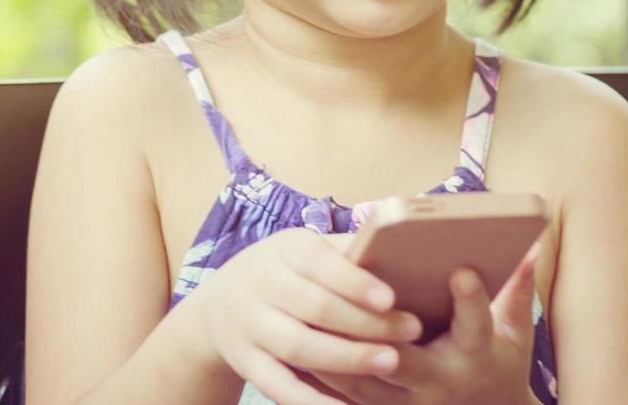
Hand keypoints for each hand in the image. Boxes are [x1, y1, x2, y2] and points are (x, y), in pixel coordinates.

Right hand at [180, 228, 426, 404]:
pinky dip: (311, 401)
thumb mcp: (303, 250)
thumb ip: (346, 250)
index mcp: (282, 250)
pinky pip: (278, 386)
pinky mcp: (246, 364)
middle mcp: (261, 285)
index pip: (318, 262)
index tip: (391, 298)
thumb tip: (399, 240)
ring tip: (390, 361)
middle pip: (315, 307)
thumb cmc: (282, 273)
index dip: (354, 281)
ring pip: (299, 346)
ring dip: (347, 357)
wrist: (217, 309)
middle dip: (365, 322)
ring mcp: (250, 327)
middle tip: (411, 330)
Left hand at [308, 240, 542, 404]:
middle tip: (353, 294)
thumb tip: (533, 244)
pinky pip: (350, 396)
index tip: (461, 270)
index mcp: (476, 354)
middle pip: (404, 357)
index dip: (471, 299)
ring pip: (367, 381)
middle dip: (377, 329)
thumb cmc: (500, 362)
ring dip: (339, 351)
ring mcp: (411, 402)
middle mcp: (441, 382)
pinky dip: (327, 375)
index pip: (476, 325)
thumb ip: (517, 288)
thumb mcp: (517, 329)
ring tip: (312, 315)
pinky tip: (301, 348)